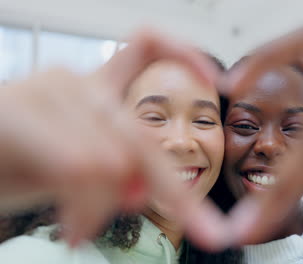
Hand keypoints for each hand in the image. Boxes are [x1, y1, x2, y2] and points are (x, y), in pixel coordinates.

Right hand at [0, 28, 219, 245]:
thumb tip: (142, 192)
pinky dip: (85, 210)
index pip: (146, 47)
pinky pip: (80, 167)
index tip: (215, 80)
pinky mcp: (17, 112)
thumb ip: (115, 174)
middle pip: (145, 141)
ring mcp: (49, 92)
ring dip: (103, 211)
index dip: (183, 54)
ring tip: (80, 231)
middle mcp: (78, 84)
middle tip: (207, 231)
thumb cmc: (10, 164)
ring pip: (114, 163)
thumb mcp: (73, 174)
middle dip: (180, 196)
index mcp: (94, 91)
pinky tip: (73, 230)